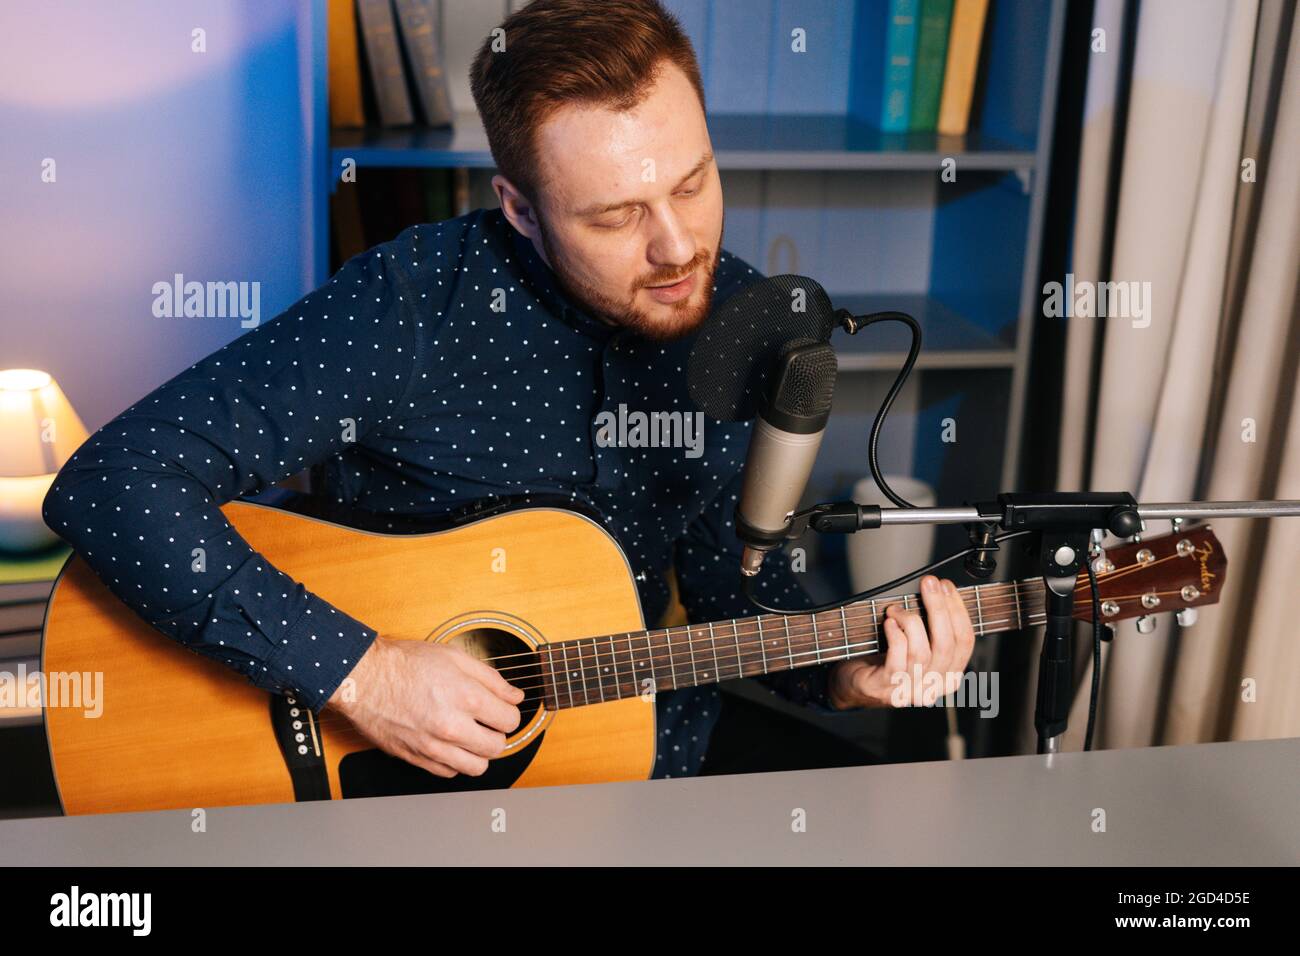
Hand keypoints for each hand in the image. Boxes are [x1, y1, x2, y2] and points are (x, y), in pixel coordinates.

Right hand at [326, 637, 524, 777]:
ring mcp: (433, 746)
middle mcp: (451, 727)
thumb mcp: (454, 656)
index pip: (510, 720)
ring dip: (479, 752)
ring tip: (472, 735)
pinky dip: (456, 761)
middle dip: (498, 733)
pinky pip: (449, 773)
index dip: (510, 712)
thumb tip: (514, 696)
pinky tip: (451, 743)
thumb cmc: (405, 663)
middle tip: (488, 722)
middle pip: (497, 747)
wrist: (364, 678)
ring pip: (477, 767)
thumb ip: (491, 678)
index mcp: (465, 697)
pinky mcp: (416, 758)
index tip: (502, 708)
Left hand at [828, 575, 974, 709]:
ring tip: (896, 608)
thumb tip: (938, 591)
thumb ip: (932, 628)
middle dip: (939, 608)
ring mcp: (911, 690)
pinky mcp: (887, 687)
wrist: (857, 684)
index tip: (947, 586)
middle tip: (929, 583)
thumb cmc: (888, 659)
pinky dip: (895, 635)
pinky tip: (889, 623)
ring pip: (921, 652)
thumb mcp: (918, 645)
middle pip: (946, 645)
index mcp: (949, 675)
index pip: (965, 642)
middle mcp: (934, 686)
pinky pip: (897, 659)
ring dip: (910, 621)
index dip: (958, 610)